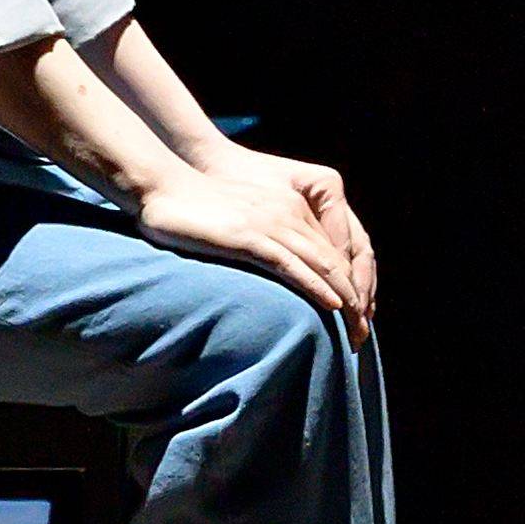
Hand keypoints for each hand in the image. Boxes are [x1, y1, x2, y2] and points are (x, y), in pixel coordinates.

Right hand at [128, 155, 377, 332]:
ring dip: (345, 301)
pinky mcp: (251, 236)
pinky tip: (332, 307)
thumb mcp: (241, 223)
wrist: (162, 188)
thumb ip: (263, 241)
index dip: (351, 286)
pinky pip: (293, 265)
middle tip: (363, 335)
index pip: (335, 252)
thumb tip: (275, 273)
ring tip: (357, 331)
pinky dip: (316, 287)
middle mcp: (291, 213)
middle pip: (338, 262)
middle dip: (355, 301)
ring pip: (324, 266)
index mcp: (292, 208)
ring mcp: (272, 224)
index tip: (356, 318)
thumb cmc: (195, 210)